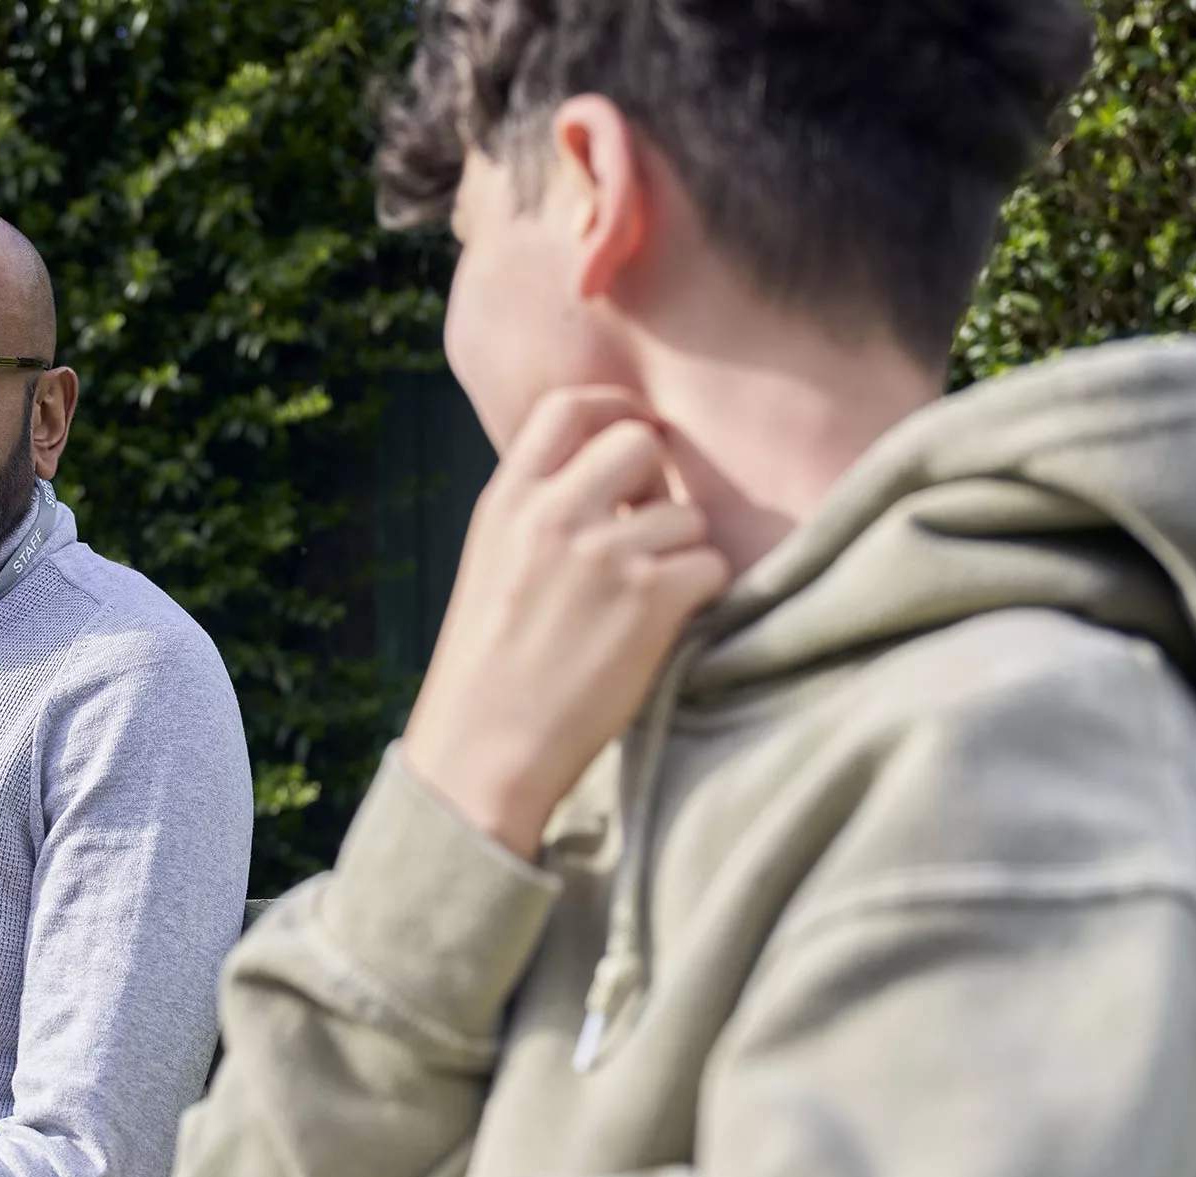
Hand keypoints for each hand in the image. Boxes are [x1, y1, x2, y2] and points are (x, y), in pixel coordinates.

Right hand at [403, 386, 729, 858]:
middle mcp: (554, 514)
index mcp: (506, 501)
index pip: (568, 407)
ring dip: (682, 555)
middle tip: (650, 530)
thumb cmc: (487, 672)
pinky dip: (702, 595)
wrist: (484, 751)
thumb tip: (602, 479)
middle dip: (658, 484)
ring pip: (687, 516)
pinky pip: (711, 566)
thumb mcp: (491, 566)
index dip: (613, 412)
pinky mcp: (651, 599)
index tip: (632, 440)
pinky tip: (667, 627)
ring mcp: (605, 554)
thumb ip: (537, 513)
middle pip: (639, 442)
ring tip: (647, 603)